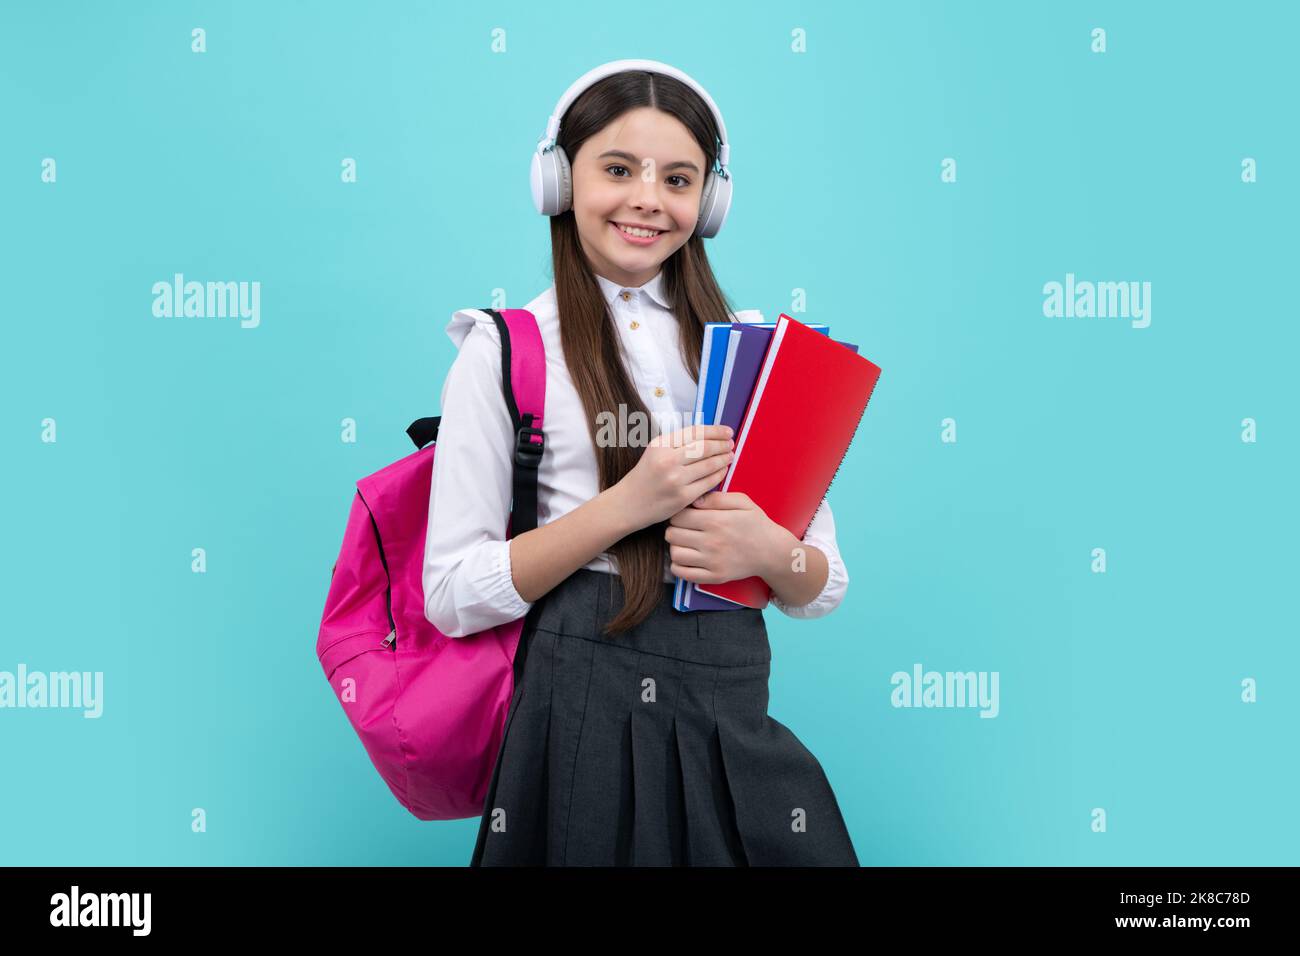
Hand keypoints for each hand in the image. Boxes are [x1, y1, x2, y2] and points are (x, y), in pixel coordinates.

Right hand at [614, 424, 734, 528]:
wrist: (628, 503)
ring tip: (730, 455)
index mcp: (661, 445)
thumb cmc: (645, 476)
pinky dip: (719, 474)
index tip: (727, 431)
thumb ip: (677, 442)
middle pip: (705, 447)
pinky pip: (708, 483)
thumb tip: (708, 435)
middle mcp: (667, 461)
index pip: (695, 432)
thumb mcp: (655, 451)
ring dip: (724, 458)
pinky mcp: (682, 497)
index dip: (715, 430)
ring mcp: (676, 480)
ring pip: (709, 465)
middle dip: (722, 444)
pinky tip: (723, 470)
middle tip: (731, 443)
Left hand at [665, 491, 790, 583]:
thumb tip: (694, 500)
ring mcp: (711, 562)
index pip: (678, 517)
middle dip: (675, 529)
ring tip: (686, 543)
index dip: (679, 514)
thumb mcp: (742, 502)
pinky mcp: (714, 576)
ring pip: (674, 553)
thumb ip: (716, 498)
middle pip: (672, 534)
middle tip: (684, 529)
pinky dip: (678, 566)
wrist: (772, 552)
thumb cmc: (756, 524)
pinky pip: (682, 573)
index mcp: (715, 521)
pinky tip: (687, 558)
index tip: (686, 515)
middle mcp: (710, 542)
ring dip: (676, 547)